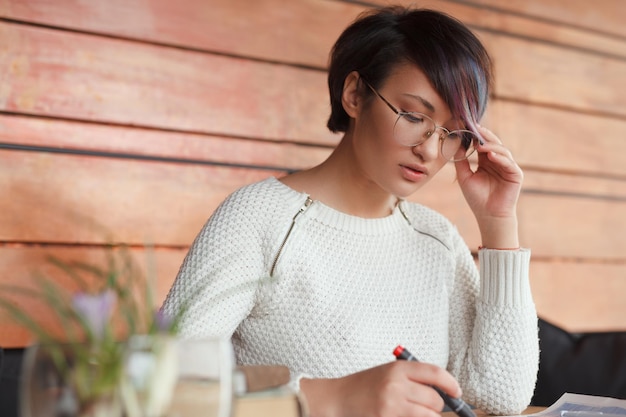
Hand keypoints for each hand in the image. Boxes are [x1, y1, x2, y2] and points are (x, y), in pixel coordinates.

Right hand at [300, 361, 461, 416]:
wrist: (338, 398)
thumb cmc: (364, 386)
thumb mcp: (388, 373)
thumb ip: (413, 379)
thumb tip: (444, 392)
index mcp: (398, 368)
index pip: (435, 372)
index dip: (451, 383)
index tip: (457, 392)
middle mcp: (396, 384)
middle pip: (435, 399)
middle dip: (436, 406)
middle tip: (427, 406)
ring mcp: (392, 404)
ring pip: (429, 415)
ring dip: (428, 416)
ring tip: (415, 412)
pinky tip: (404, 415)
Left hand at [454, 125, 522, 247]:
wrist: (488, 215)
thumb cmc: (476, 198)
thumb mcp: (465, 177)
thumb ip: (461, 161)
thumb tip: (456, 145)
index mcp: (486, 161)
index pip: (482, 144)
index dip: (475, 136)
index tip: (465, 126)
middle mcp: (498, 161)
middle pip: (493, 143)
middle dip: (484, 136)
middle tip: (474, 128)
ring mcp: (508, 166)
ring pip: (501, 150)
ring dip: (491, 146)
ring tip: (480, 144)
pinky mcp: (515, 174)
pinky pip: (508, 162)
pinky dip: (499, 157)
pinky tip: (490, 155)